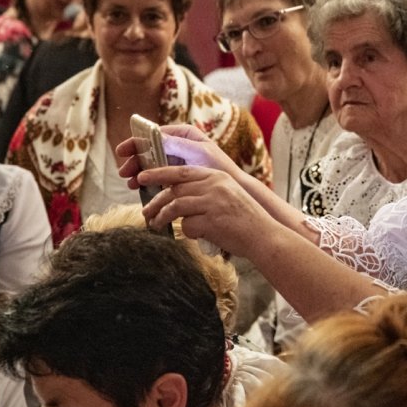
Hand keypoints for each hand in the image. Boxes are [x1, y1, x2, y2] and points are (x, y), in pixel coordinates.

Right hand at [116, 123, 241, 189]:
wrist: (233, 186)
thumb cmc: (218, 167)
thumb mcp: (198, 153)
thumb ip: (177, 145)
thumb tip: (155, 136)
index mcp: (183, 134)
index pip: (153, 134)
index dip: (136, 142)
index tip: (122, 151)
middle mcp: (178, 144)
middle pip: (149, 149)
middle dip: (135, 160)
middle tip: (124, 173)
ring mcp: (177, 159)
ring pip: (151, 163)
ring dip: (139, 172)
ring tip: (130, 183)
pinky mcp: (178, 174)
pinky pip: (158, 175)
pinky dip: (148, 181)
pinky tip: (140, 189)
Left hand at [139, 165, 274, 256]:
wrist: (264, 235)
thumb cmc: (244, 218)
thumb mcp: (227, 194)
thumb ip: (205, 189)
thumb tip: (175, 195)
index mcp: (217, 176)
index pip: (181, 171)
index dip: (159, 173)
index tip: (142, 177)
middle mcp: (214, 186)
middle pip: (175, 189)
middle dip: (156, 201)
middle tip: (146, 211)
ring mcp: (213, 203)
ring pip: (176, 207)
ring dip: (162, 217)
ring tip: (156, 225)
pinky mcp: (212, 222)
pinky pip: (188, 226)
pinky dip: (187, 232)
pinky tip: (194, 235)